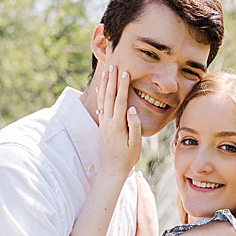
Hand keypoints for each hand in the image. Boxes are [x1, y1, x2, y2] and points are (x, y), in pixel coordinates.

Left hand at [91, 63, 142, 182]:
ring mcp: (103, 123)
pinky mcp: (102, 125)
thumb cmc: (127, 157)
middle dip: (112, 81)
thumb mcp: (135, 144)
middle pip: (109, 97)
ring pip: (102, 100)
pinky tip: (100, 88)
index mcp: (117, 125)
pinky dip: (100, 95)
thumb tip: (131, 109)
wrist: (112, 169)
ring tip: (106, 72)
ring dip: (104, 85)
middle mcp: (108, 122)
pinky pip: (100, 106)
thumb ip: (134, 126)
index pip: (120, 101)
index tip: (125, 73)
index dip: (122, 86)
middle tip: (114, 66)